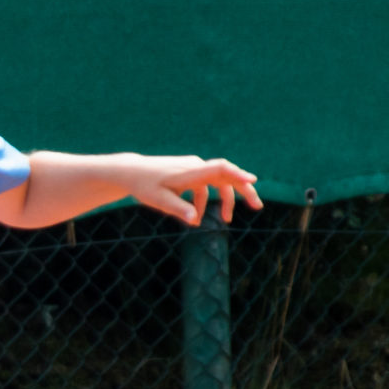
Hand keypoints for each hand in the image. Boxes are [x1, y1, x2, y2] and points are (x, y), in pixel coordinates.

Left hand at [129, 157, 262, 225]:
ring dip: (224, 199)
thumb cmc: (144, 186)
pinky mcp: (190, 171)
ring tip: (226, 219)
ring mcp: (193, 167)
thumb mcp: (159, 201)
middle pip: (226, 175)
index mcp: (190, 172)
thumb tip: (195, 221)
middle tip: (257, 206)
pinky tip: (198, 217)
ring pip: (217, 181)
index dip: (237, 174)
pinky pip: (205, 185)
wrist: (131, 171)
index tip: (253, 180)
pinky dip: (205, 200)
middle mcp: (195, 166)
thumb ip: (179, 209)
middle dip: (242, 190)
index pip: (219, 169)